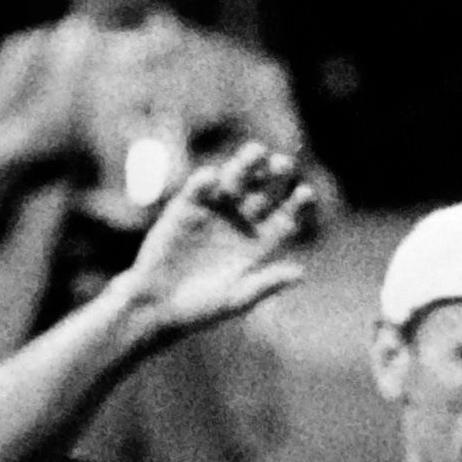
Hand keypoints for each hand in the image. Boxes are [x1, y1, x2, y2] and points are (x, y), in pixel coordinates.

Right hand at [125, 143, 317, 333]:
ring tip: (256, 153)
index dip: (297, 204)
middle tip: (283, 164)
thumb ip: (264, 284)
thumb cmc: (199, 309)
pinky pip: (199, 187)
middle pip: (263, 191)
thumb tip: (300, 273)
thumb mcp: (235, 299)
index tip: (305, 193)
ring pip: (235, 179)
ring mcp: (215, 210)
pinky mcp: (187, 206)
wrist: (157, 306)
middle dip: (274, 175)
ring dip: (246, 164)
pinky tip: (213, 177)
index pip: (285, 217)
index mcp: (258, 243)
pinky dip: (205, 180)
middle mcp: (240, 222)